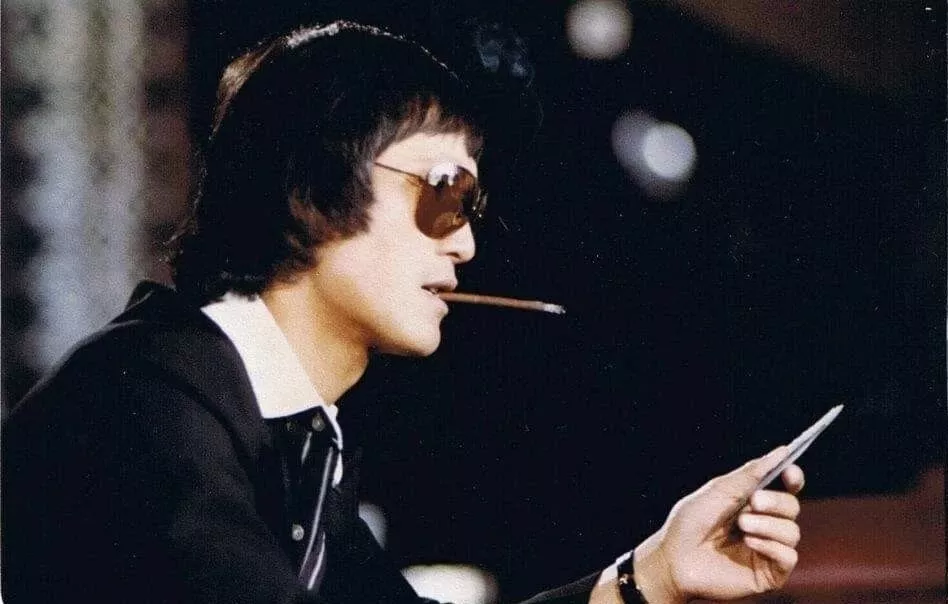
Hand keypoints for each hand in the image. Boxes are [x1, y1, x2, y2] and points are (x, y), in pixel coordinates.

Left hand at [633, 447, 804, 603]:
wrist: (673, 558)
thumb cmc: (690, 523)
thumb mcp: (719, 491)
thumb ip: (751, 474)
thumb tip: (782, 452)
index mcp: (754, 501)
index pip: (786, 487)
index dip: (793, 477)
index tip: (790, 472)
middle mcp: (765, 524)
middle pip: (792, 506)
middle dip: (776, 501)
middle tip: (754, 501)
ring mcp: (768, 549)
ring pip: (792, 532)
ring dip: (767, 525)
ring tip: (742, 526)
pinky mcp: (769, 574)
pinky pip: (788, 556)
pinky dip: (771, 546)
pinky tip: (749, 542)